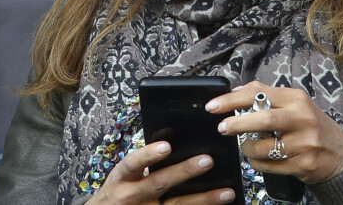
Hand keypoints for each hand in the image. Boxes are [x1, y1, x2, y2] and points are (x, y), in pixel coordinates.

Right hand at [87, 141, 235, 203]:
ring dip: (204, 199)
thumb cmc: (116, 194)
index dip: (149, 155)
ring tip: (226, 192)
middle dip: (184, 172)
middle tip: (208, 160)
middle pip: (159, 183)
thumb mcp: (121, 177)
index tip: (167, 146)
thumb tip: (172, 142)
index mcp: (122, 178)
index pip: (134, 163)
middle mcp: (131, 197)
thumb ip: (142, 164)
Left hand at [205, 81, 342, 184]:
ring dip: (247, 148)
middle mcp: (302, 117)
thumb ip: (266, 94)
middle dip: (238, 123)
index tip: (213, 106)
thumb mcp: (293, 102)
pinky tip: (255, 159)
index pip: (259, 94)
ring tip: (244, 145)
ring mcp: (305, 142)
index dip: (233, 100)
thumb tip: (236, 91)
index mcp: (295, 98)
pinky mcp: (304, 164)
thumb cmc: (310, 123)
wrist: (341, 153)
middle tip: (222, 127)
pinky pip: (271, 166)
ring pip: (265, 147)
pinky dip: (257, 164)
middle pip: (264, 118)